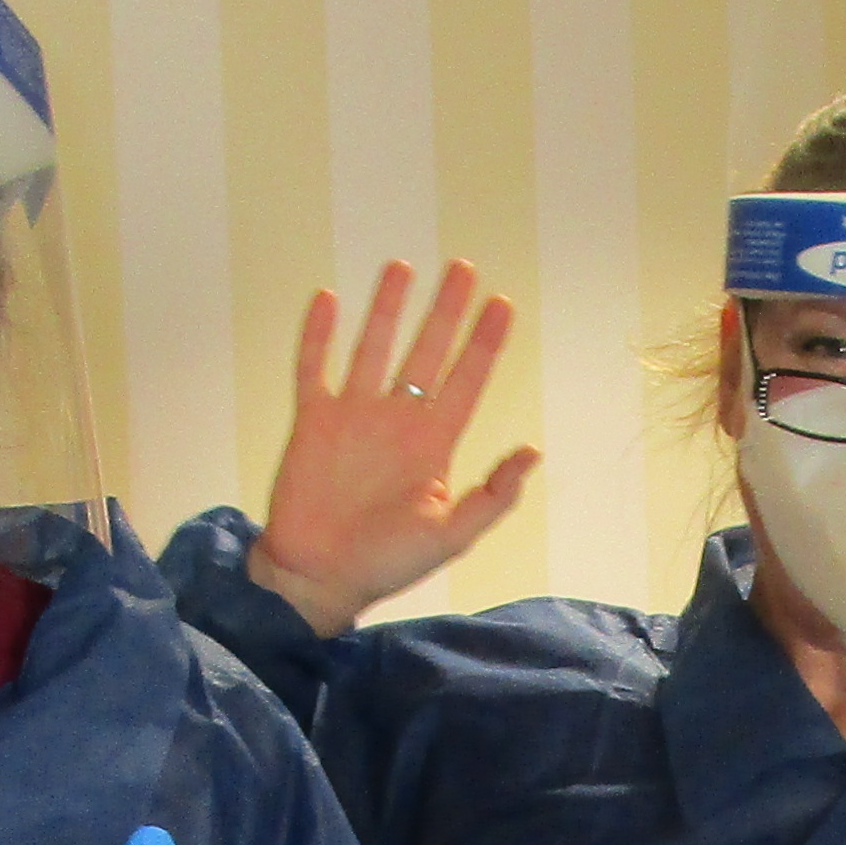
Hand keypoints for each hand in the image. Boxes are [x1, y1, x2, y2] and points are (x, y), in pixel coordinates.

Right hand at [249, 258, 527, 630]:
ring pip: (373, 348)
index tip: (502, 304)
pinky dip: (319, 335)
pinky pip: (315, 368)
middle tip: (462, 268)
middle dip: (445, 311)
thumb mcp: (451, 536)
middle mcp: (396, 421)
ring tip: (401, 267)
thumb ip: (493, 496)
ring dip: (387, 309)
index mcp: (433, 444)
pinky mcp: (313, 422)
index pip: (466, 381)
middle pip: (426, 352)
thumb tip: (533, 452)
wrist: (318, 577)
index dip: (484, 343)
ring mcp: (353, 417)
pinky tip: (327, 299)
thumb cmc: (387, 563)